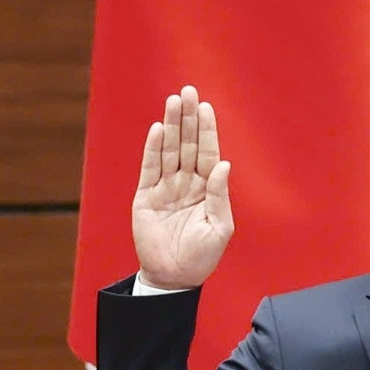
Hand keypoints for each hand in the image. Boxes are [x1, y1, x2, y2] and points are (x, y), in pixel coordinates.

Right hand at [132, 86, 233, 289]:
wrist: (173, 278)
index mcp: (207, 188)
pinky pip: (150, 168)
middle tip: (188, 91)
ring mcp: (166, 188)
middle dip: (188, 118)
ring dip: (172, 126)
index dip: (207, 130)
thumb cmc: (201, 256)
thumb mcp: (219, 228)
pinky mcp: (146, 197)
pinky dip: (153, 149)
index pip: (207, 152)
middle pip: (188, 144)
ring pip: (169, 150)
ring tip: (173, 101)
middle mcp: (186, 183)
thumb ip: (219, 196)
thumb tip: (223, 165)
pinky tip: (158, 130)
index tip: (205, 106)